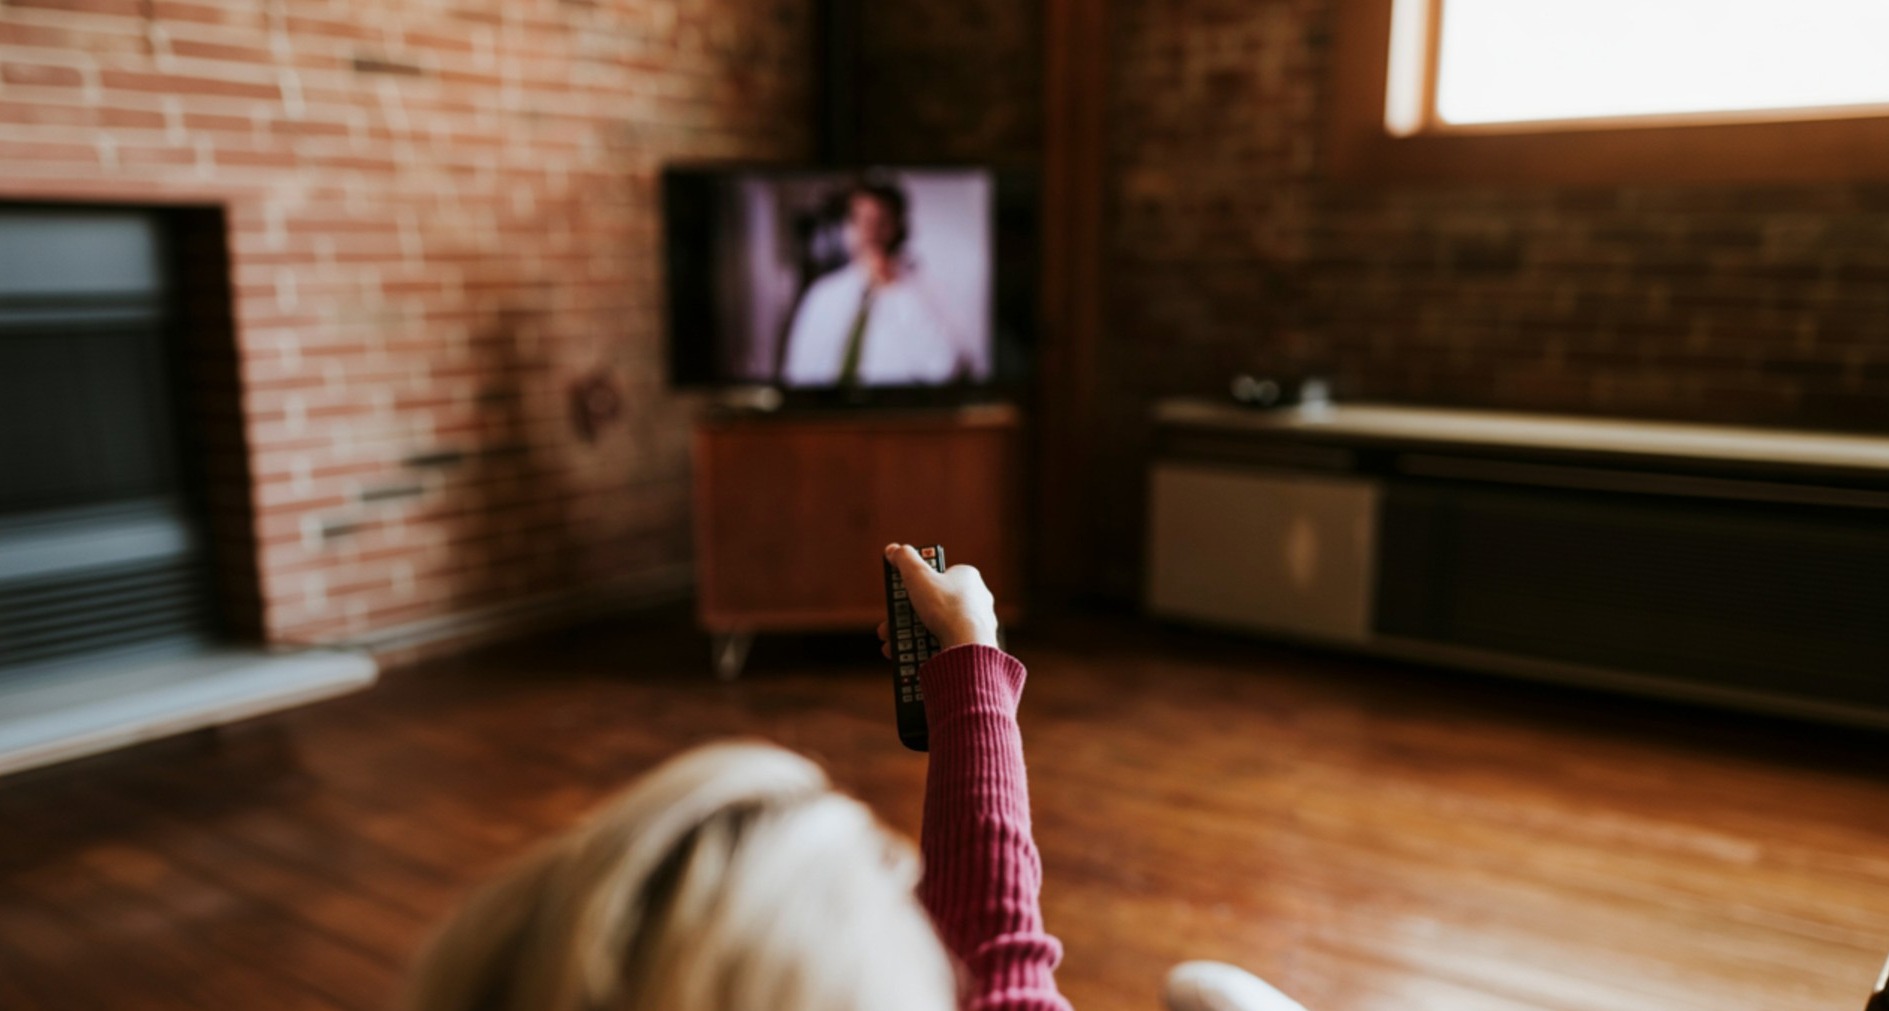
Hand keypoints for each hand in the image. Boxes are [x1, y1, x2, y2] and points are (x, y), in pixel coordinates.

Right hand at [876, 543, 1000, 656]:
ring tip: (894, 645)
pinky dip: (926, 649)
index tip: (899, 597)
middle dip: (906, 617)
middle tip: (889, 626)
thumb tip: (893, 549)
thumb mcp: (918, 576)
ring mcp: (978, 623)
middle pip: (933, 604)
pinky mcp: (975, 644)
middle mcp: (977, 598)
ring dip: (912, 635)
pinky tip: (910, 657)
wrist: (968, 646)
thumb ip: (904, 559)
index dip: (915, 585)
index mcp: (967, 577)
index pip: (937, 575)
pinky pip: (946, 643)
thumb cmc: (946, 608)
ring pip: (938, 626)